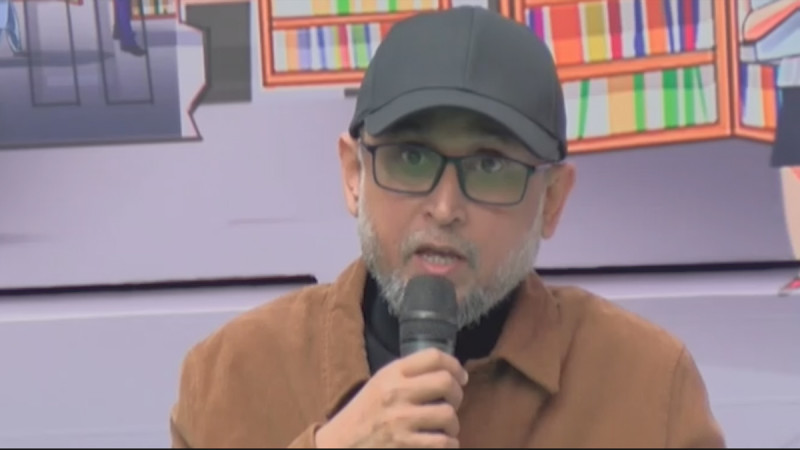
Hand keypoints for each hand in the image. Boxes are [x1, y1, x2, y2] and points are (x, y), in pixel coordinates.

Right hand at [314, 348, 468, 447]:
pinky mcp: (404, 445)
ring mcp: (400, 420)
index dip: (455, 365)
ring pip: (448, 415)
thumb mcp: (380, 383)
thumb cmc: (366, 413)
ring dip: (452, 424)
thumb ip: (408, 374)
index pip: (433, 357)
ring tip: (445, 427)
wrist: (341, 444)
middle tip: (453, 402)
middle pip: (446, 382)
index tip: (460, 376)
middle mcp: (396, 392)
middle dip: (457, 394)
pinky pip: (443, 442)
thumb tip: (448, 372)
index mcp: (392, 373)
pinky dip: (448, 444)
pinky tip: (441, 442)